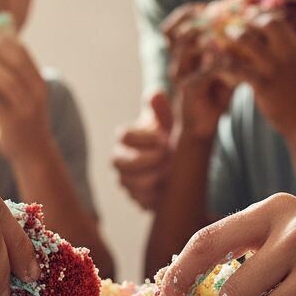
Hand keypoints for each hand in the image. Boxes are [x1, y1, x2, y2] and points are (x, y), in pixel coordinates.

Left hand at [0, 32, 49, 159]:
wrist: (33, 153)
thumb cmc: (20, 118)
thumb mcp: (21, 93)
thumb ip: (7, 72)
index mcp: (38, 81)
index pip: (21, 50)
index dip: (0, 35)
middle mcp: (36, 93)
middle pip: (15, 61)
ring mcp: (27, 109)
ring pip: (6, 80)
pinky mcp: (13, 124)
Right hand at [111, 90, 174, 209]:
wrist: (175, 163)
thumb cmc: (168, 136)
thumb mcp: (167, 121)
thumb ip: (161, 109)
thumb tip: (156, 94)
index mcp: (126, 138)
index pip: (124, 136)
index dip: (143, 138)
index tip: (163, 139)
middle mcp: (120, 159)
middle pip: (120, 162)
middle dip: (145, 160)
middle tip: (167, 156)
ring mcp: (125, 180)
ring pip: (128, 184)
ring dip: (150, 179)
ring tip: (169, 174)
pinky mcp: (135, 198)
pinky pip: (138, 201)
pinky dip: (153, 198)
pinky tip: (167, 191)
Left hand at [218, 12, 295, 139]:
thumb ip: (288, 55)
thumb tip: (277, 44)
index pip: (279, 20)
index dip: (260, 16)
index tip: (245, 18)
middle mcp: (288, 54)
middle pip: (268, 22)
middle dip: (248, 21)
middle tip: (230, 26)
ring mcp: (276, 69)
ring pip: (248, 42)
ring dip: (233, 39)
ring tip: (218, 42)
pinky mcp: (263, 86)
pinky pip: (239, 70)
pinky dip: (226, 66)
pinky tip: (217, 68)